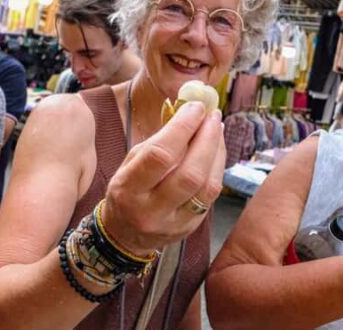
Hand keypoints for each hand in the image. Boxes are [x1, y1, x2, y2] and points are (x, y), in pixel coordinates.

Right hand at [102, 102, 225, 255]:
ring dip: (216, 151)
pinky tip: (215, 150)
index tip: (195, 107)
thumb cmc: (128, 191)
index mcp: (128, 190)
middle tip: (212, 115)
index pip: (159, 156)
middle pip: (189, 174)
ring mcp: (174, 223)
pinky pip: (211, 195)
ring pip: (206, 186)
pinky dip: (217, 167)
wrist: (125, 236)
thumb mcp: (130, 165)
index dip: (182, 128)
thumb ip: (157, 143)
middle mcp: (151, 211)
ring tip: (216, 128)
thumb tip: (188, 114)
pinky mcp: (191, 227)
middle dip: (206, 139)